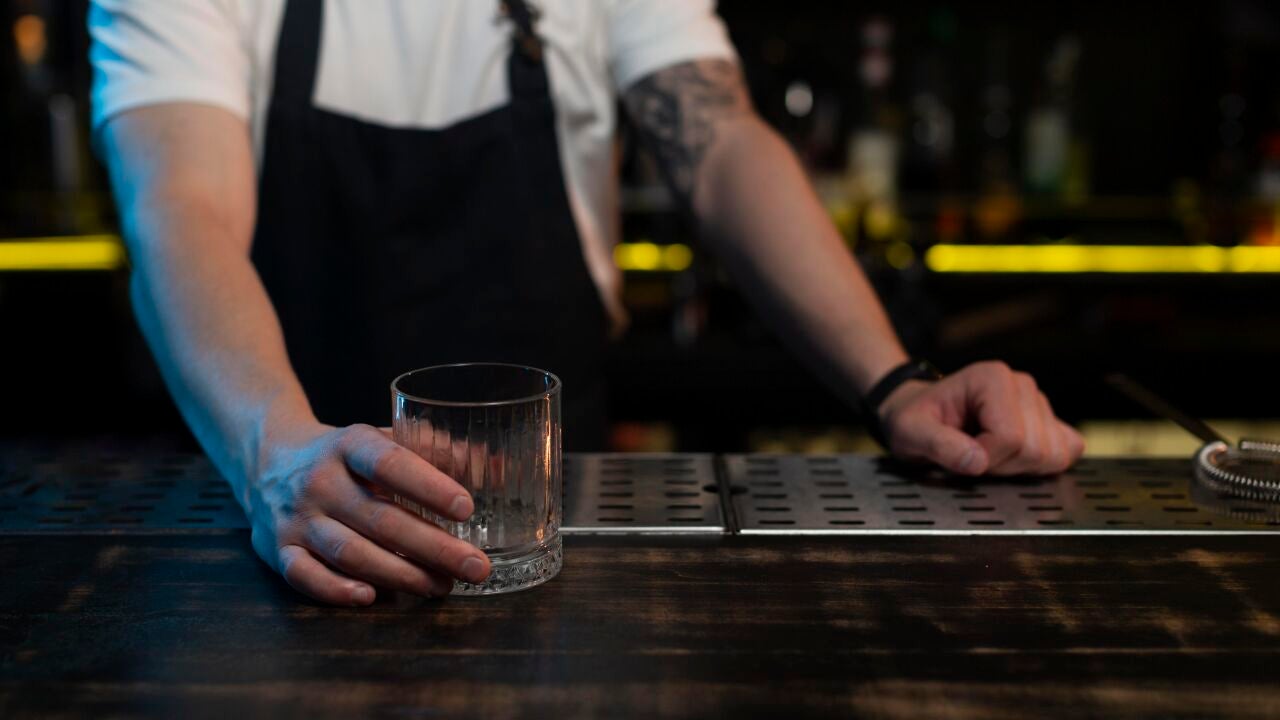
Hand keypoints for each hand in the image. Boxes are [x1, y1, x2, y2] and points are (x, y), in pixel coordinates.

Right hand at [245, 423, 490, 604]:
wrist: (268, 458)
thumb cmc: (346, 455)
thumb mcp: (384, 439)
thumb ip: (439, 451)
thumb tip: (499, 469)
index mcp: (349, 444)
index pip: (389, 463)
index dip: (429, 486)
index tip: (468, 509)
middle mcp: (320, 480)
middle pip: (379, 519)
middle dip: (433, 547)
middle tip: (476, 567)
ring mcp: (297, 518)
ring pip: (349, 552)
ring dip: (400, 574)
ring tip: (443, 586)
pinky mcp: (278, 550)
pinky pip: (304, 575)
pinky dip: (336, 590)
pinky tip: (373, 597)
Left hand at [878, 361, 1084, 476]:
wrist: (922, 414)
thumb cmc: (917, 418)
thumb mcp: (912, 432)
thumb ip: (940, 445)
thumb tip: (977, 461)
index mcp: (992, 379)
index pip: (1011, 437)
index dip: (985, 458)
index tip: (961, 453)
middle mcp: (1021, 385)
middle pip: (1036, 449)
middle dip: (1002, 466)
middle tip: (972, 455)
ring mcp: (1039, 403)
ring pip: (1053, 455)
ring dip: (1018, 467)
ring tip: (988, 454)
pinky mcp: (1049, 420)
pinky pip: (1068, 451)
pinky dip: (1041, 466)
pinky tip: (1011, 458)